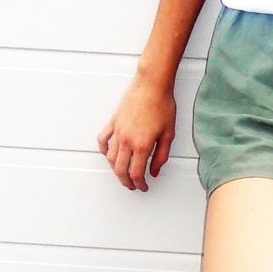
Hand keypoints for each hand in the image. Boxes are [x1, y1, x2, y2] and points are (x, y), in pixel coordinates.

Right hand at [96, 72, 176, 191]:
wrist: (152, 84)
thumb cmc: (162, 104)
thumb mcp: (169, 134)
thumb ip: (161, 155)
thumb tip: (155, 171)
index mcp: (142, 145)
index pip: (136, 173)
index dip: (140, 184)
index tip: (143, 187)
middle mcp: (127, 140)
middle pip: (120, 170)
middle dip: (126, 181)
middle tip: (133, 185)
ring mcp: (118, 131)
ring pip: (110, 158)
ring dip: (115, 169)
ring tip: (122, 173)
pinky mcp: (113, 122)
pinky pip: (103, 140)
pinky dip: (103, 150)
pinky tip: (108, 154)